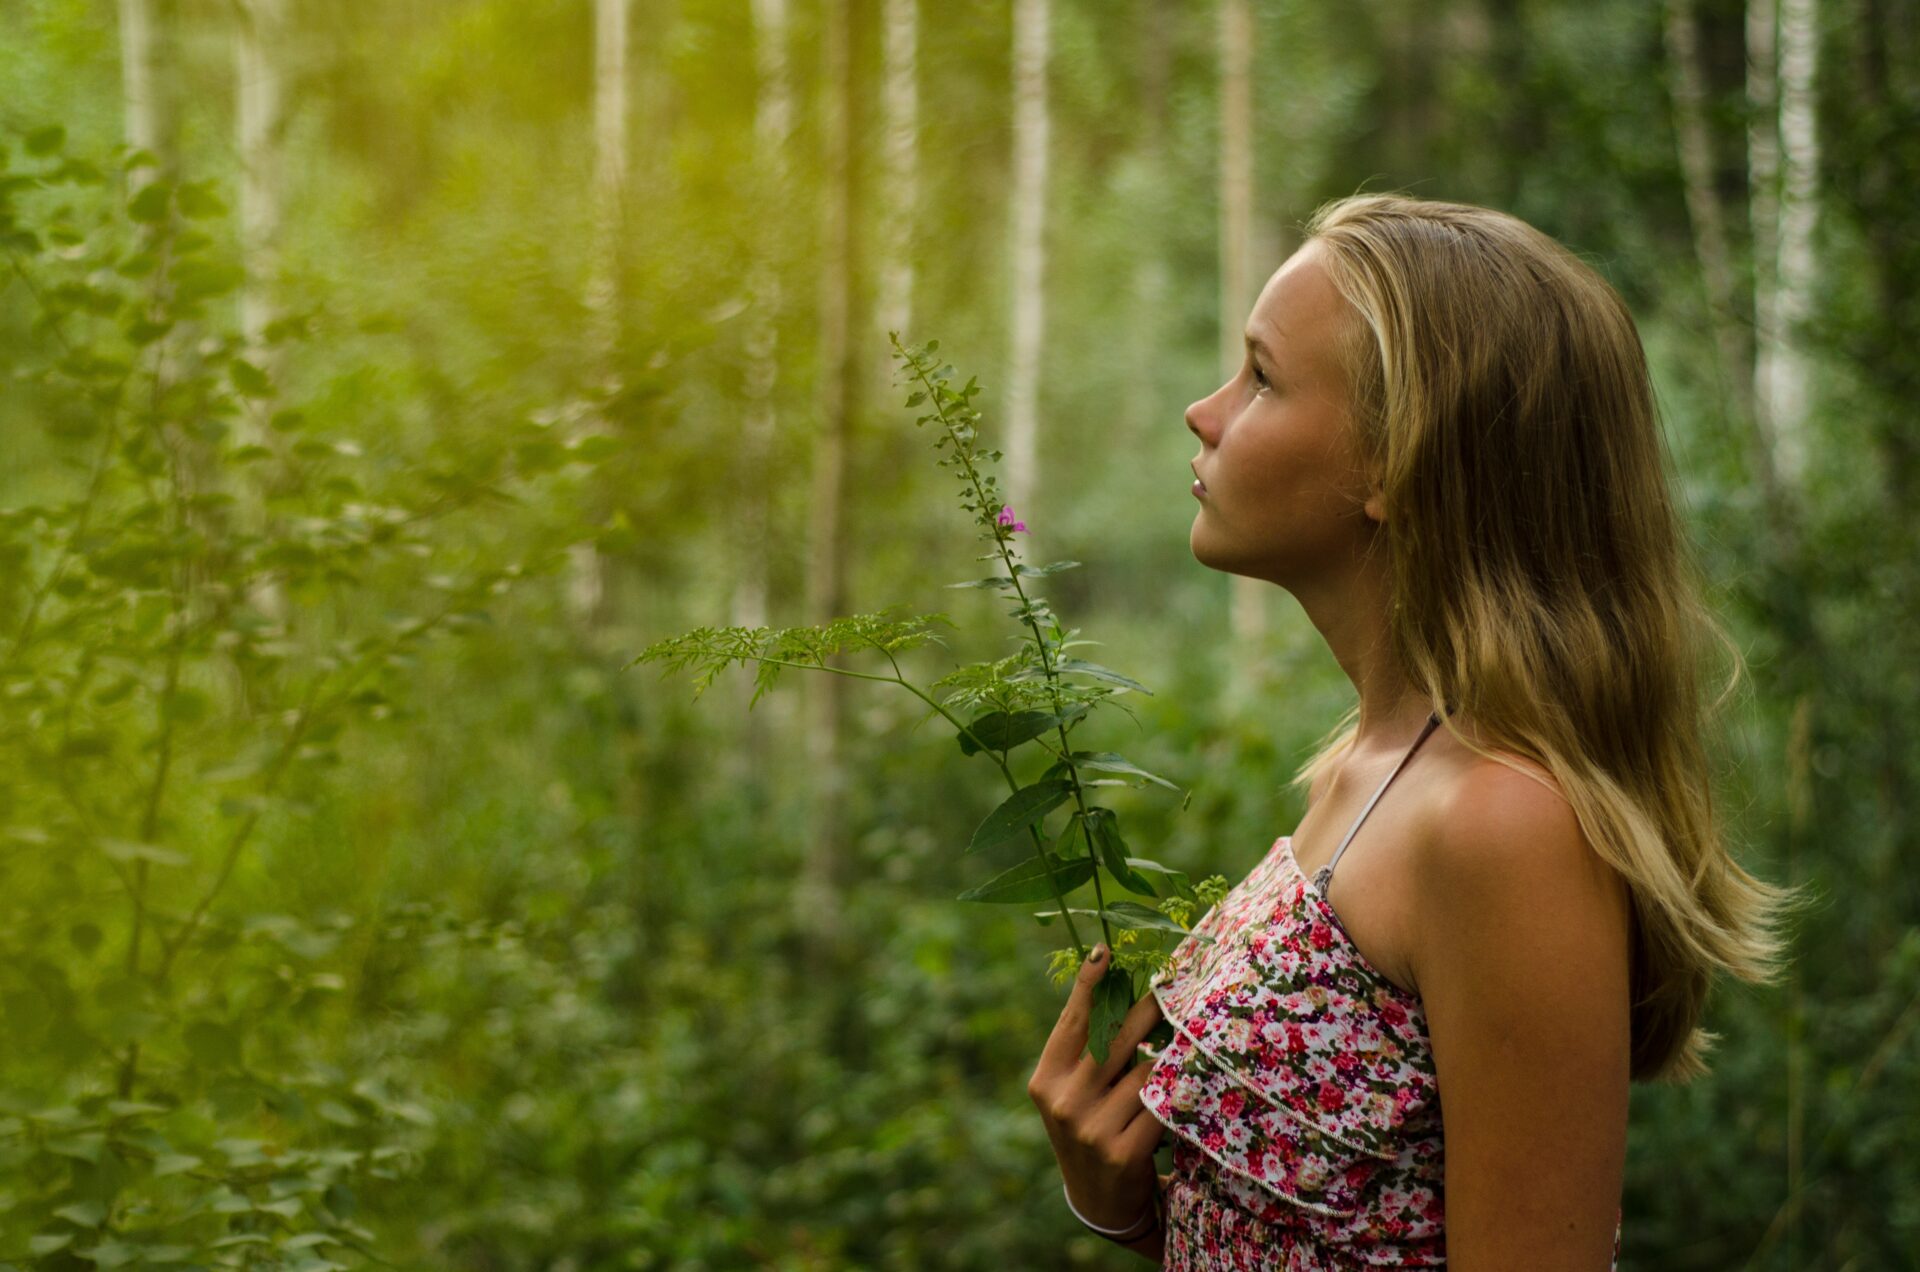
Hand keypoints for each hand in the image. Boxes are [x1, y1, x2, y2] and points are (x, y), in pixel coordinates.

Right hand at [1027, 943, 1169, 1235]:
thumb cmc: (1089, 1126)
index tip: (1105, 949)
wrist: (1097, 1199)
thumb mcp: (1072, 1091)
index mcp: (1046, 1078)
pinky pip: (1161, 1106)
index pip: (1072, 1022)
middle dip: (1148, 1008)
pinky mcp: (1121, 1151)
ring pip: (1145, 1072)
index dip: (1089, 984)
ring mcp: (1090, 1128)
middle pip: (1114, 1039)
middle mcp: (1063, 1101)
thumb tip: (1120, 989)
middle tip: (1175, 984)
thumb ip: (1088, 1052)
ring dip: (1172, 1052)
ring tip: (1194, 1031)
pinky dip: (1180, 1089)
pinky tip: (1195, 1075)